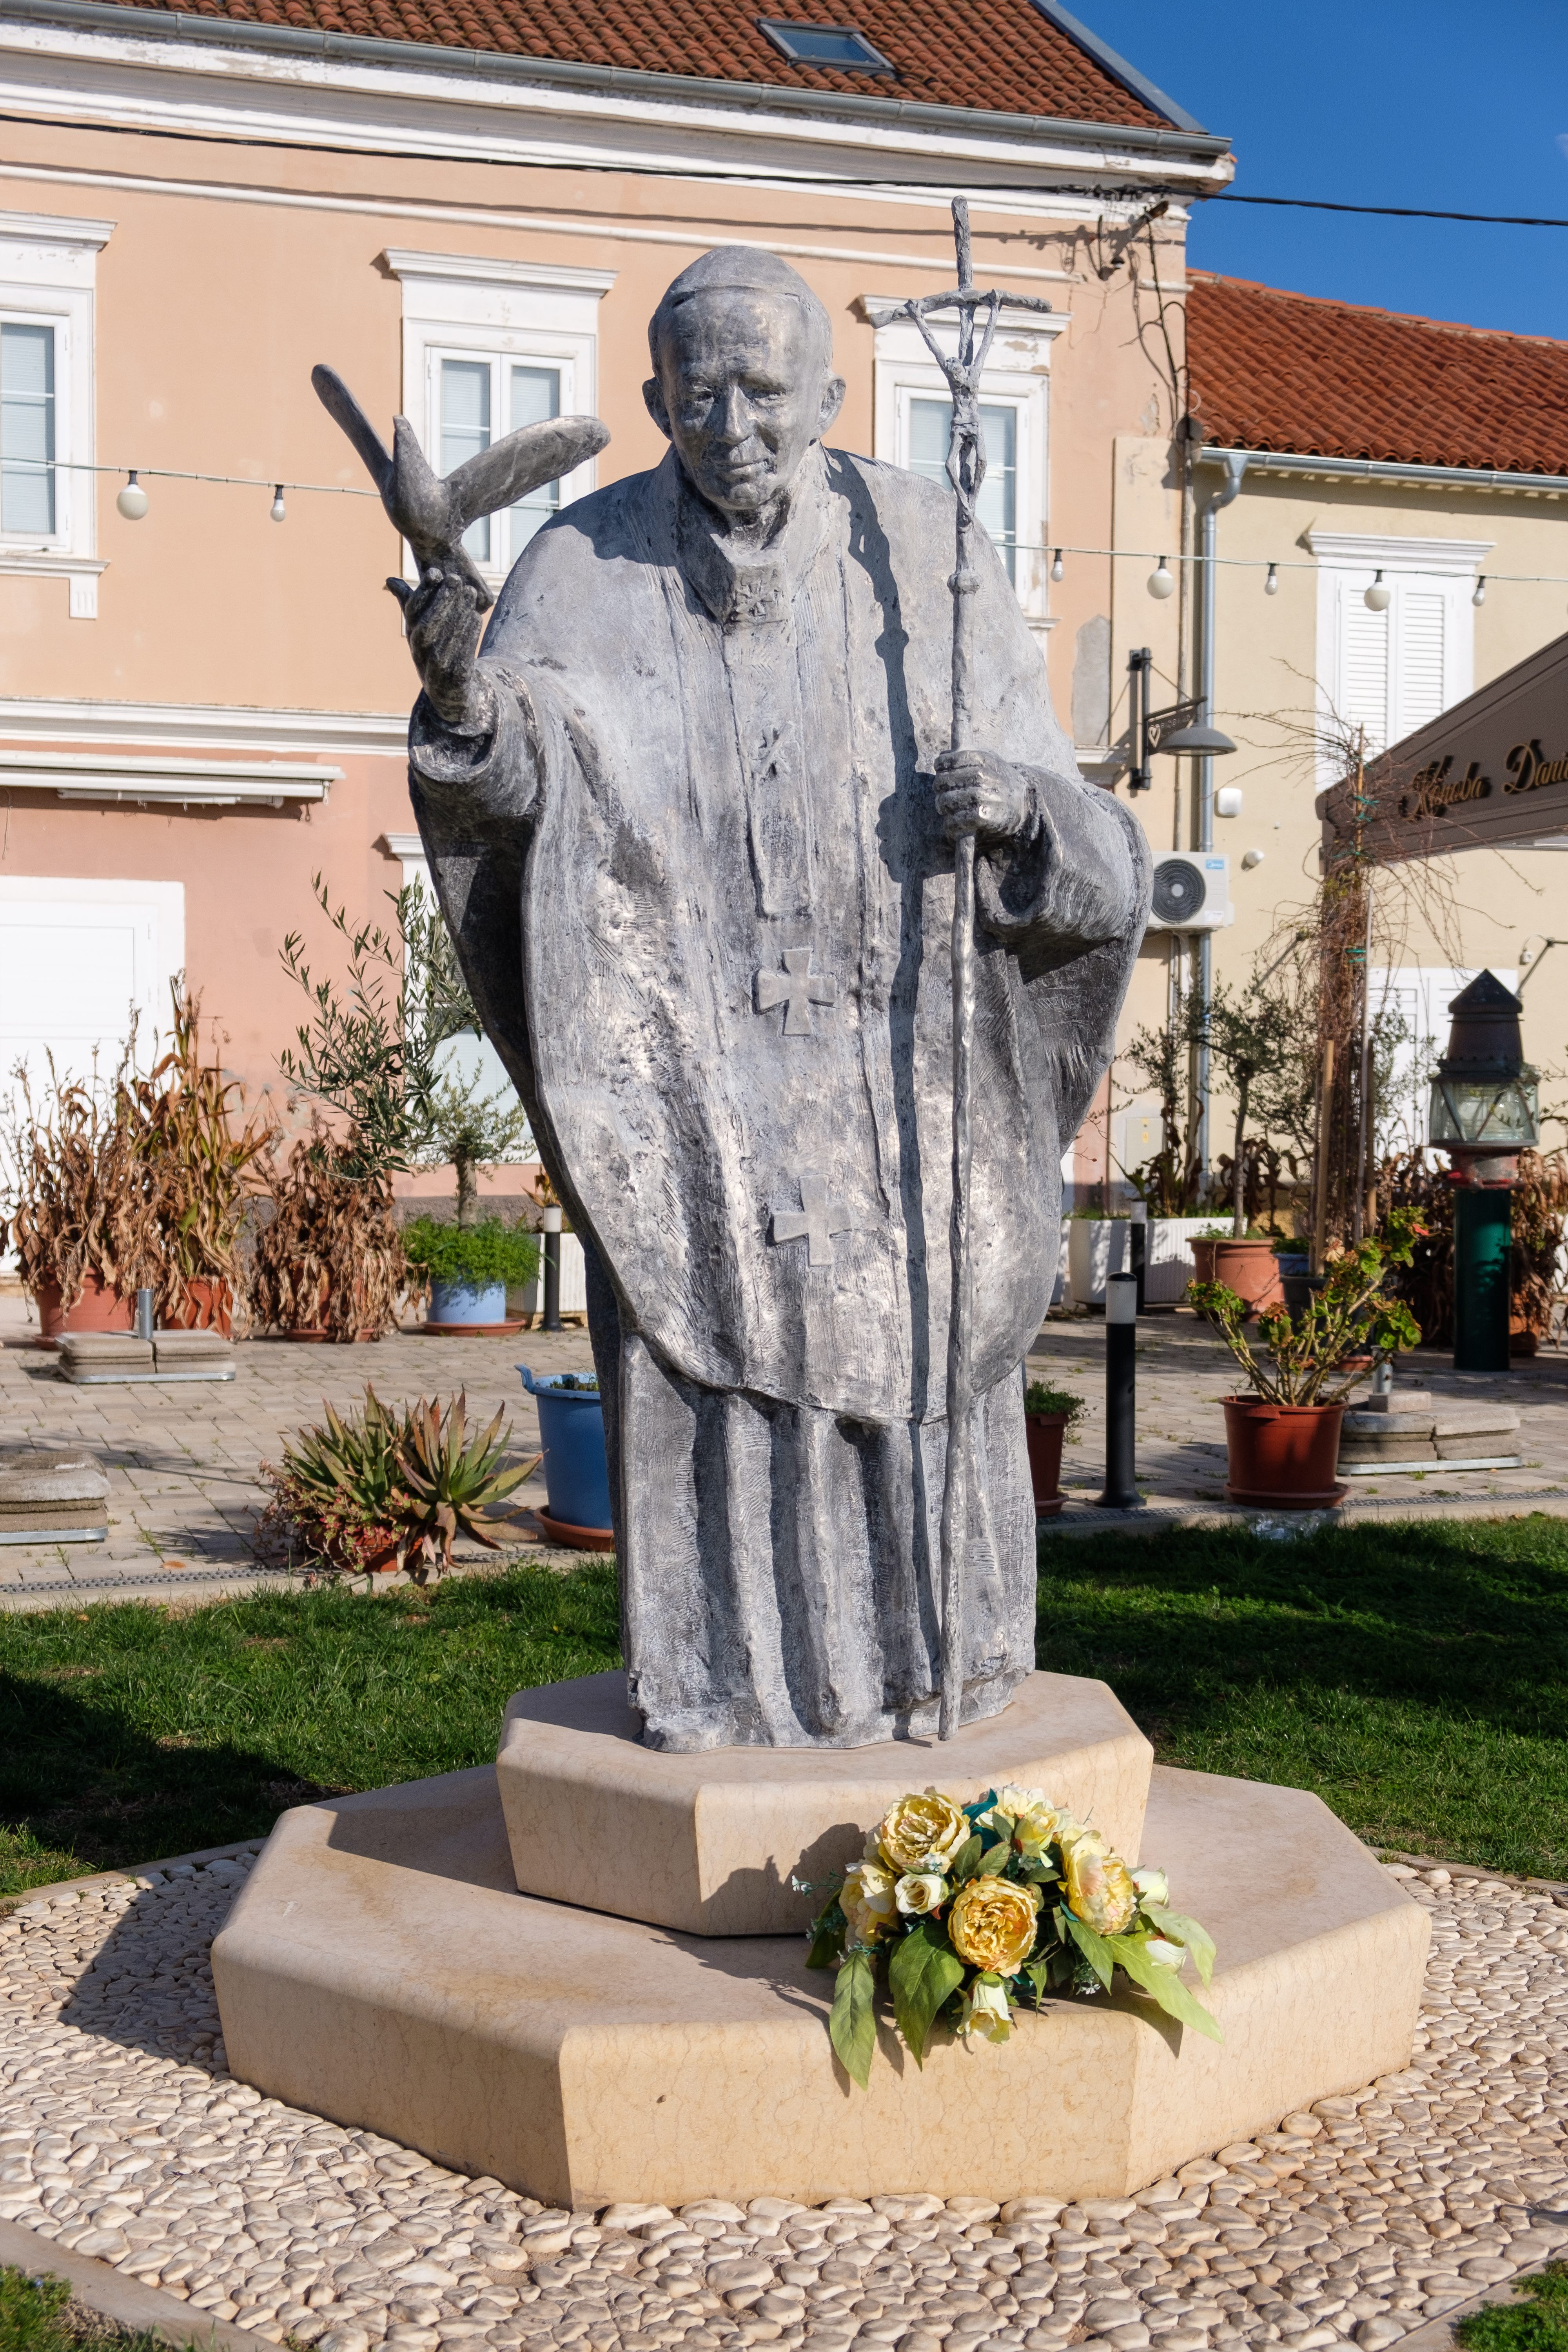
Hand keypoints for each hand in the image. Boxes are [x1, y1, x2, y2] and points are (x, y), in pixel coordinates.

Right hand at [387, 561, 493, 734]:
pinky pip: (460, 658)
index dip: (422, 593)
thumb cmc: (438, 655)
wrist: (453, 697)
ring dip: (456, 615)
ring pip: (443, 641)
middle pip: (427, 626)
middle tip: (455, 579)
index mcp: (412, 639)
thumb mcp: (423, 631)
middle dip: (441, 601)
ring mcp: (434, 670)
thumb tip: (390, 580)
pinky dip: (467, 637)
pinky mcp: (453, 681)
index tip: (435, 572)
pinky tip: (476, 618)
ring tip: (469, 593)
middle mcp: (419, 655)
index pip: (412, 615)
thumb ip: (410, 605)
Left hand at [934, 747, 1033, 846]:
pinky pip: (956, 819)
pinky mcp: (984, 816)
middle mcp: (983, 776)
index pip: (951, 760)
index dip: (941, 765)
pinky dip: (951, 824)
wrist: (1024, 805)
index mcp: (983, 759)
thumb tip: (941, 757)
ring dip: (943, 806)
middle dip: (939, 788)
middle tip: (941, 792)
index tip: (940, 769)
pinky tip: (953, 823)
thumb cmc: (1000, 782)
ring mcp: (983, 796)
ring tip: (946, 808)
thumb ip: (967, 757)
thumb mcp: (990, 762)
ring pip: (947, 800)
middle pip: (944, 781)